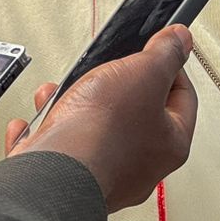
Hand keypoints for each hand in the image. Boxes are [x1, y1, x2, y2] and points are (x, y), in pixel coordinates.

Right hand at [7, 27, 198, 210]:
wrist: (52, 174)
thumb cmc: (102, 132)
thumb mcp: (144, 74)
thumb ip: (165, 54)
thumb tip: (181, 39)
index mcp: (170, 144)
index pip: (182, 97)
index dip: (170, 67)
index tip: (154, 51)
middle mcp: (141, 167)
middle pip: (135, 114)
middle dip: (112, 85)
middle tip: (105, 73)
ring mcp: (103, 175)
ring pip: (93, 131)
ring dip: (74, 105)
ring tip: (62, 93)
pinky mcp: (68, 181)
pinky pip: (58, 150)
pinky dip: (47, 132)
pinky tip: (36, 122)